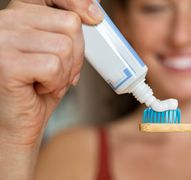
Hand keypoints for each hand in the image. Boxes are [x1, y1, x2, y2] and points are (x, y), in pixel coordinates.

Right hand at [0, 0, 102, 178]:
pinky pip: (54, 65)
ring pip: (65, 46)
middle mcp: (7, 21)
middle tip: (63, 71)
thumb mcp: (57, 53)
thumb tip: (93, 13)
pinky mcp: (5, 63)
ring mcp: (3, 40)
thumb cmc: (38, 88)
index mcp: (19, 14)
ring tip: (49, 81)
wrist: (18, 122)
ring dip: (66, 72)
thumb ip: (67, 31)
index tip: (94, 17)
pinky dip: (56, 83)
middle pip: (69, 24)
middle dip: (77, 54)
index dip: (77, 3)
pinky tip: (40, 88)